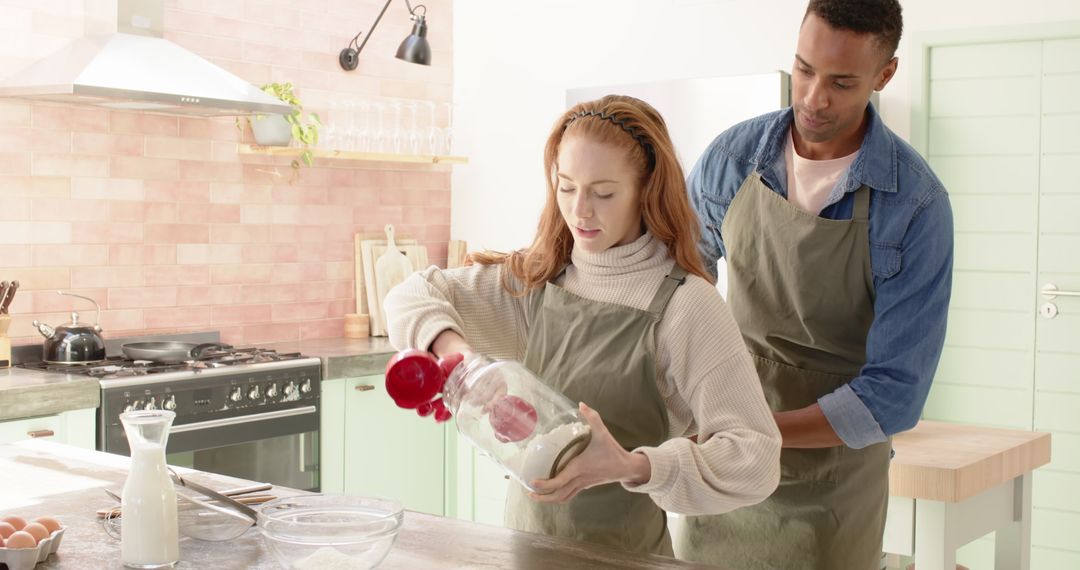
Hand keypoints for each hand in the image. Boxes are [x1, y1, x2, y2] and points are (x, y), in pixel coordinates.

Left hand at [527, 403, 650, 503]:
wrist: (625, 467)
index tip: (532, 482)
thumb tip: (581, 404)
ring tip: (535, 494)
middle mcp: (578, 479)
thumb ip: (592, 417)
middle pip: (557, 496)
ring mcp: (582, 485)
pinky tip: (551, 489)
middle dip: (542, 498)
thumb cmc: (612, 451)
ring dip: (548, 499)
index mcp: (579, 468)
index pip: (558, 482)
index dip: (544, 485)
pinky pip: (568, 495)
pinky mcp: (584, 486)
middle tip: (529, 492)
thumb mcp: (603, 432)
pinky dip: (558, 495)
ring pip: (562, 498)